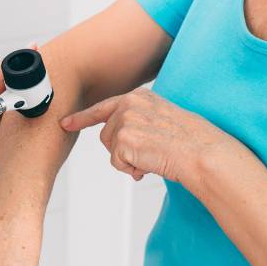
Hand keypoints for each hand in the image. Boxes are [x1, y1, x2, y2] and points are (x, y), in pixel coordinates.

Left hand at [59, 87, 222, 185]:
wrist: (200, 152)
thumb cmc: (189, 141)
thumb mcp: (161, 119)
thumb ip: (138, 121)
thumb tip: (118, 140)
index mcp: (139, 96)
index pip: (104, 107)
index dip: (82, 118)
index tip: (65, 123)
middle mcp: (129, 104)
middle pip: (106, 136)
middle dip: (122, 150)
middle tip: (150, 153)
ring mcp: (125, 120)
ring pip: (111, 151)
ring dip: (129, 160)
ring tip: (153, 156)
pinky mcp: (124, 139)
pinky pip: (118, 163)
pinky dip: (133, 169)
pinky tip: (151, 162)